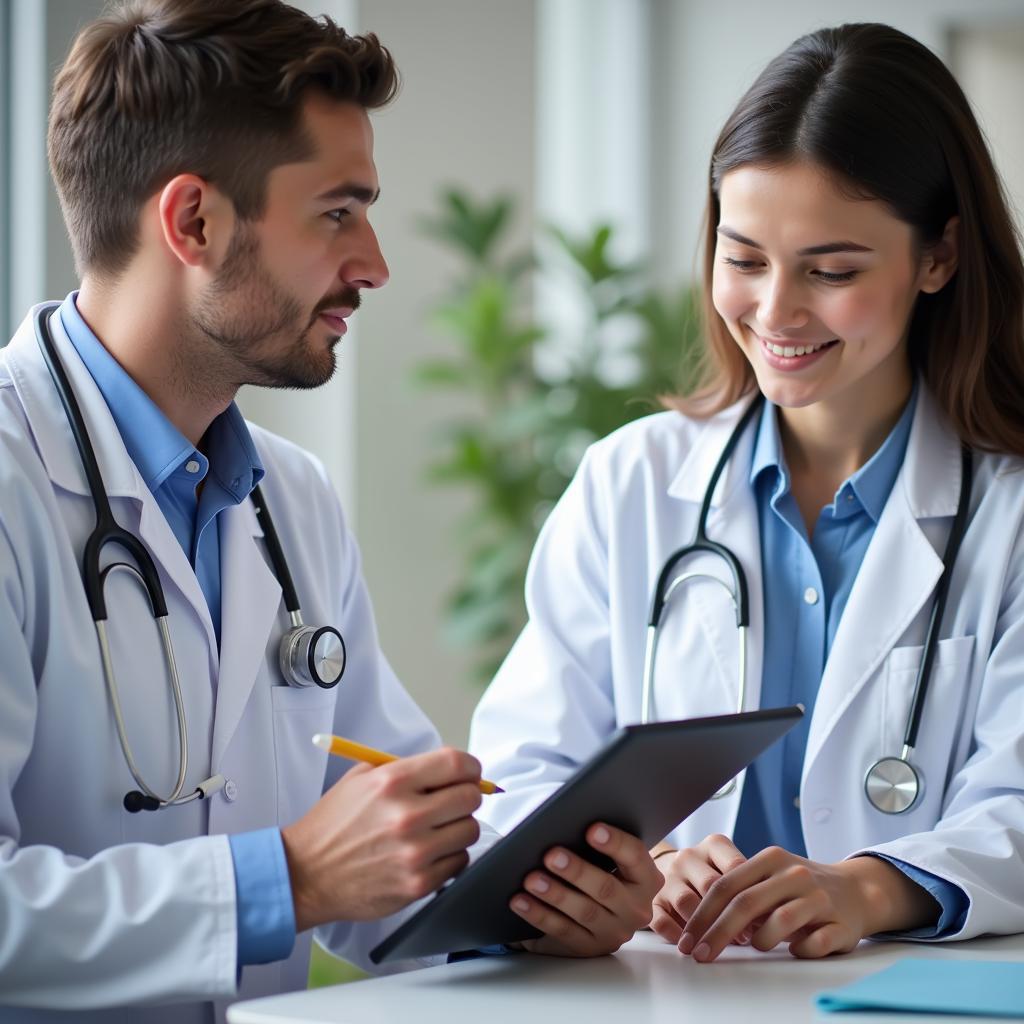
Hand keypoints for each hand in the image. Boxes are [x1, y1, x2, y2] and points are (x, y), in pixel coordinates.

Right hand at [281, 746, 481, 930]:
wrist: (305, 873)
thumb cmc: (334, 824)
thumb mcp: (361, 778)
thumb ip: (405, 768)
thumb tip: (449, 768)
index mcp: (393, 782)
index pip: (456, 764)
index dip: (470, 767)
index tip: (470, 773)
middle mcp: (407, 815)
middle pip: (470, 797)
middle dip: (466, 795)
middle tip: (455, 800)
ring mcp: (414, 853)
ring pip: (470, 830)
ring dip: (459, 827)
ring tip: (438, 828)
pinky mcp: (417, 884)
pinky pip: (459, 861)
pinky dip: (450, 855)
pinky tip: (429, 852)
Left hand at [508, 823, 663, 956]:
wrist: (608, 910)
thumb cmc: (604, 868)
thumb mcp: (612, 858)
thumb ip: (600, 843)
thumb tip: (567, 823)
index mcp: (646, 878)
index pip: (635, 857)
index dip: (615, 843)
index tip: (592, 829)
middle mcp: (636, 908)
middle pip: (606, 888)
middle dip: (577, 871)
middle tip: (551, 855)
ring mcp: (614, 932)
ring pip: (583, 912)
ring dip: (555, 894)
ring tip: (531, 879)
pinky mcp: (590, 947)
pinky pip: (563, 931)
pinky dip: (539, 915)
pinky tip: (520, 901)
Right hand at [650, 835, 754, 946]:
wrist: (671, 867)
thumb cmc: (715, 873)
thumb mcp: (732, 867)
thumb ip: (750, 885)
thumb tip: (773, 917)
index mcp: (713, 845)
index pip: (735, 867)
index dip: (751, 896)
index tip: (765, 919)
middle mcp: (688, 856)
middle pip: (710, 886)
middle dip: (729, 915)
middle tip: (746, 939)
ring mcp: (668, 876)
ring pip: (686, 902)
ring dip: (706, 928)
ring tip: (720, 945)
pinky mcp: (652, 898)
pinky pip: (661, 920)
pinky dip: (677, 935)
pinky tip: (691, 945)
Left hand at [661, 835, 939, 961]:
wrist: (857, 889)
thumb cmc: (800, 886)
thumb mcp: (770, 876)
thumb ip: (741, 891)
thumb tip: (699, 923)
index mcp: (771, 859)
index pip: (726, 885)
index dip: (702, 915)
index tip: (686, 940)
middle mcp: (794, 874)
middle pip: (746, 904)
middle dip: (717, 934)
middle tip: (700, 956)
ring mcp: (819, 898)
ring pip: (779, 923)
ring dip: (760, 942)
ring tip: (757, 946)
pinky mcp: (841, 924)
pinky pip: (812, 945)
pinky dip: (798, 950)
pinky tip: (796, 949)